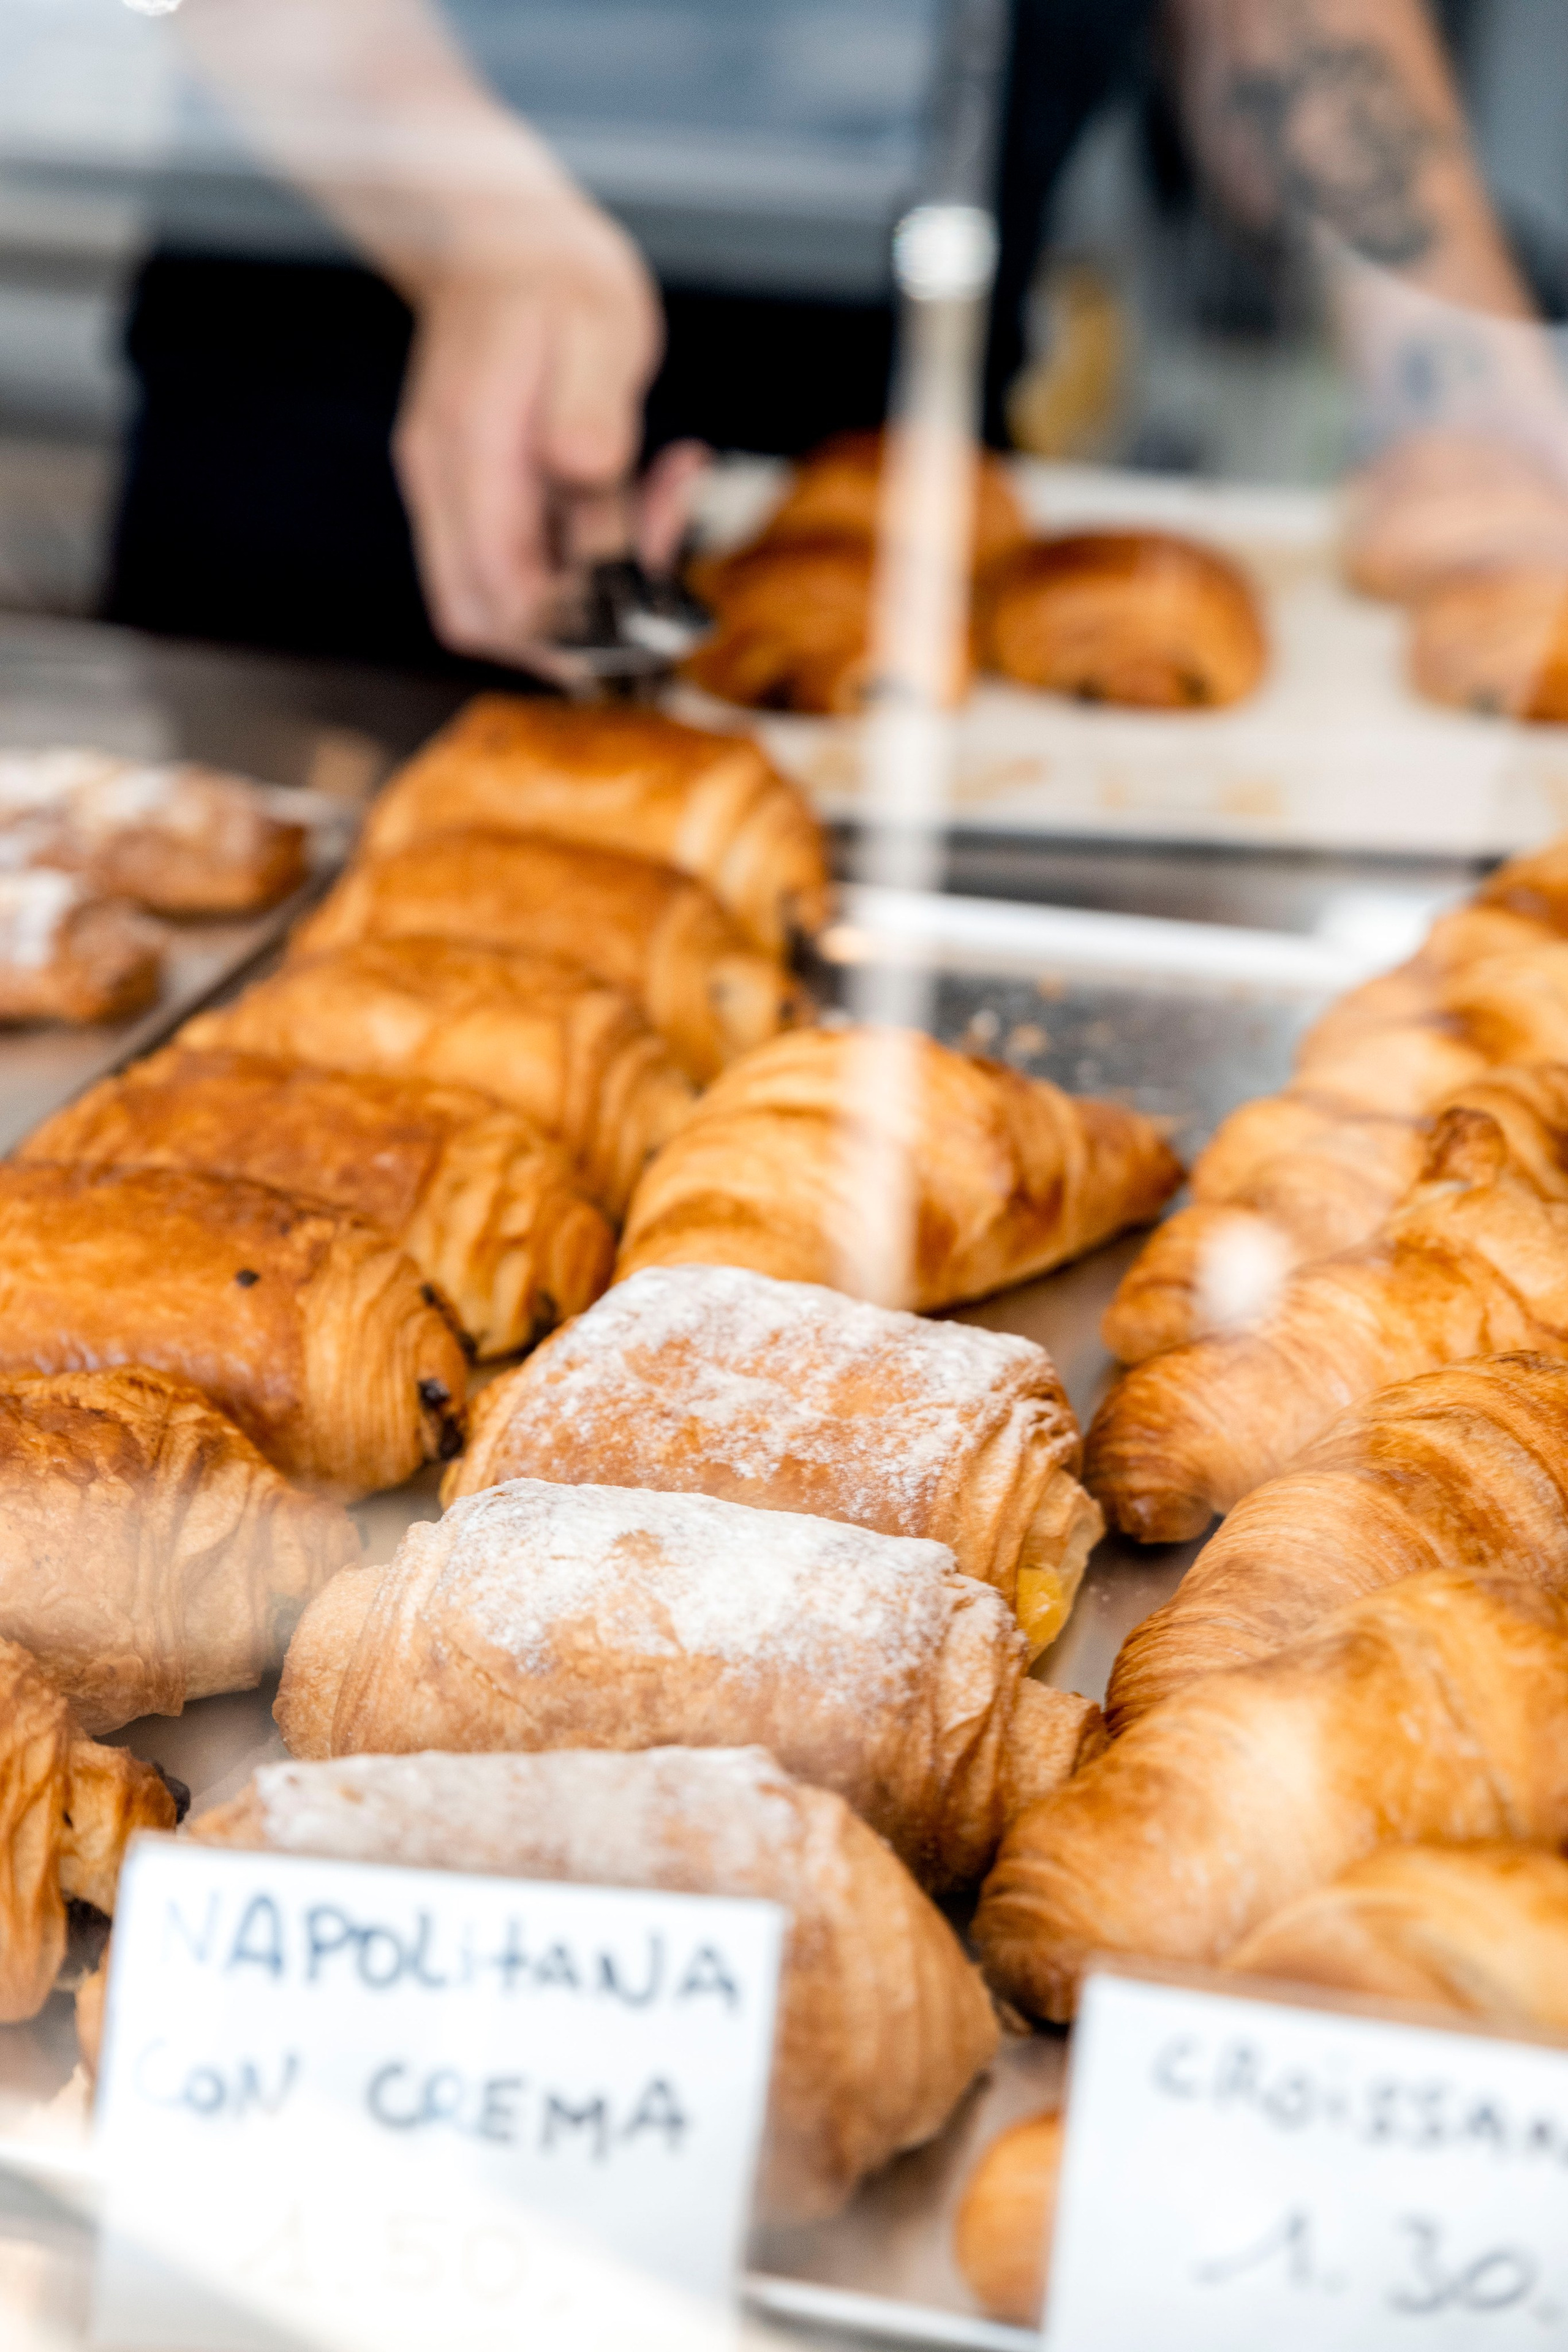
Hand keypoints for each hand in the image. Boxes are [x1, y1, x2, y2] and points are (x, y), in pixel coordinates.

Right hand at [392, 193, 664, 658]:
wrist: (502, 234)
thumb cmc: (555, 273)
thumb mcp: (599, 322)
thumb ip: (593, 405)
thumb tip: (585, 472)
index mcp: (469, 445)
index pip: (500, 589)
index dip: (568, 626)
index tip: (639, 600)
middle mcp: (444, 481)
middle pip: (481, 618)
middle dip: (571, 627)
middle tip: (653, 569)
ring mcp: (452, 492)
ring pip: (497, 601)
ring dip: (583, 590)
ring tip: (659, 506)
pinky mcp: (475, 494)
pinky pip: (515, 562)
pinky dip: (578, 558)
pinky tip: (636, 497)